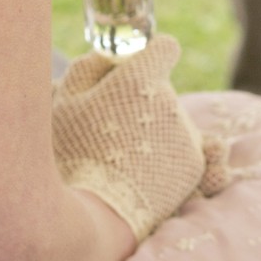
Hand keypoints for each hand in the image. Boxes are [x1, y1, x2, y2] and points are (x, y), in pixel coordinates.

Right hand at [51, 36, 229, 242]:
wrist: (99, 213)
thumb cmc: (74, 152)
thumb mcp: (65, 101)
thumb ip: (88, 68)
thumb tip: (108, 57)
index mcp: (141, 78)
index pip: (165, 47)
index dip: (150, 57)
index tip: (136, 71)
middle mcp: (172, 101)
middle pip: (161, 89)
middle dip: (141, 101)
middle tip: (111, 128)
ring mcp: (187, 135)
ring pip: (171, 120)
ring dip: (153, 130)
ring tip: (122, 157)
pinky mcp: (195, 166)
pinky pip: (181, 148)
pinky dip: (164, 157)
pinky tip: (138, 173)